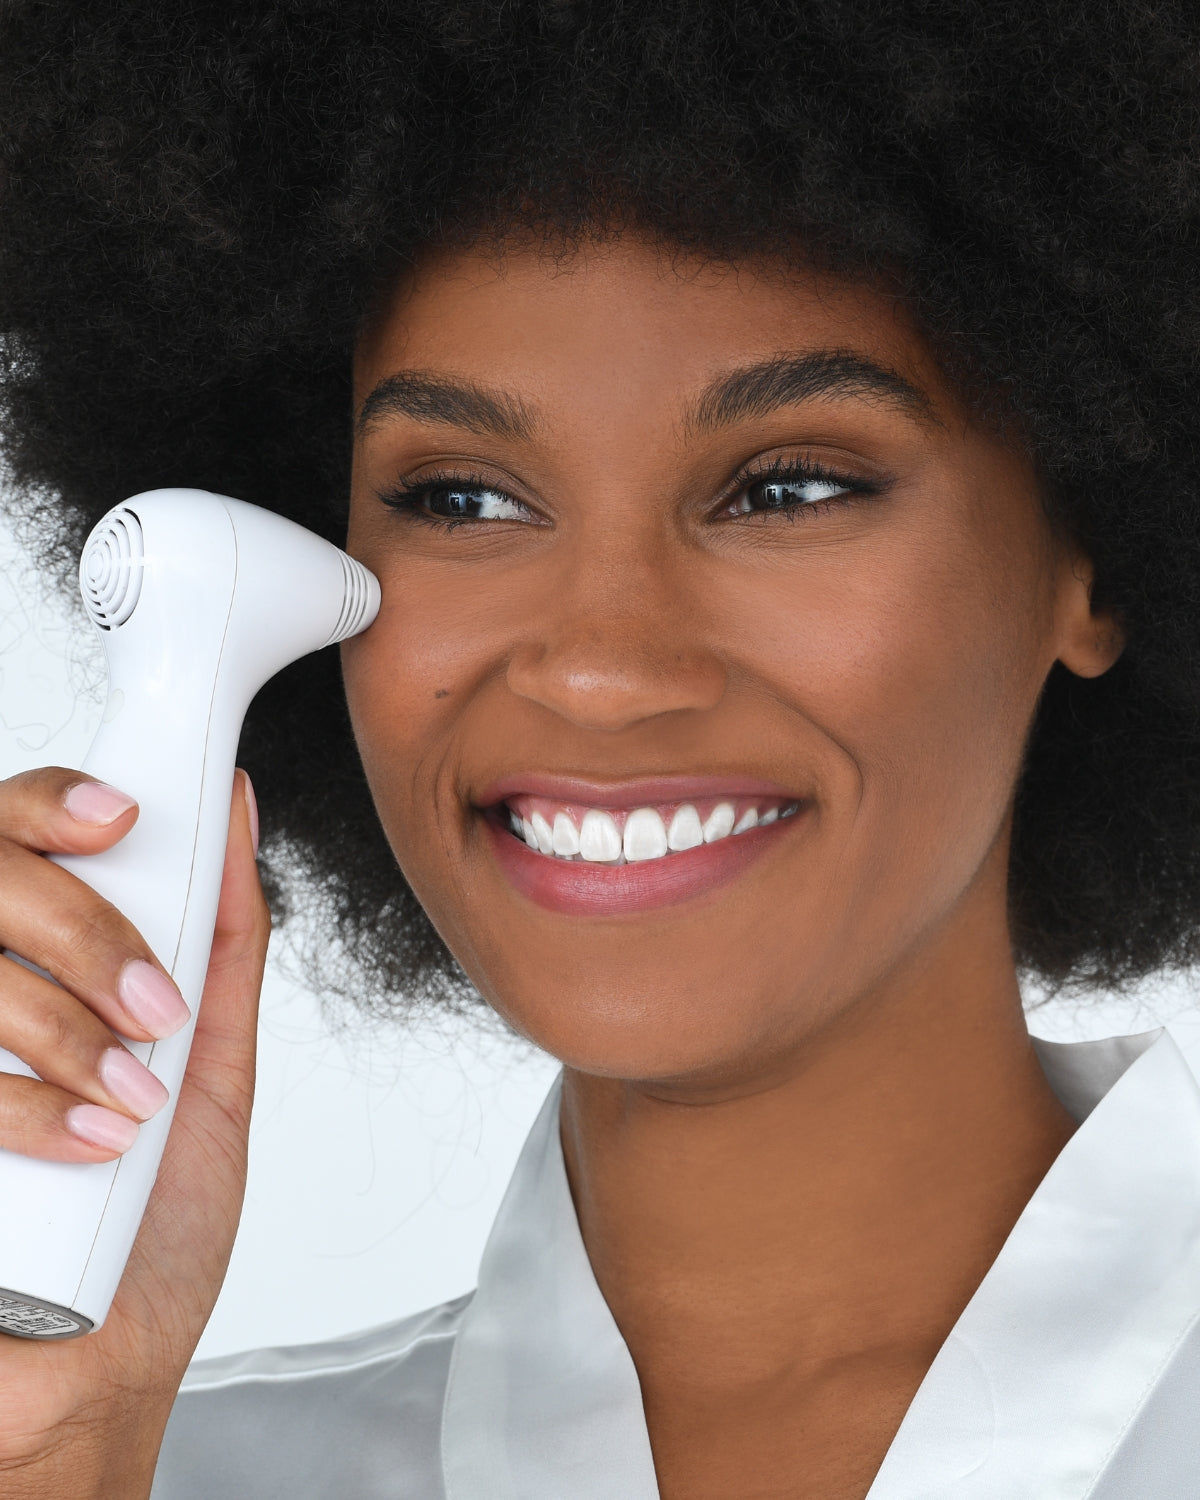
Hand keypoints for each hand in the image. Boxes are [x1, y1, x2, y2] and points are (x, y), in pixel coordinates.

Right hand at [0, 767, 268, 1497]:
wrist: (91, 1380)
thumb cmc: (144, 1234)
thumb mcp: (208, 1072)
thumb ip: (219, 943)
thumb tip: (233, 814)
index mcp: (26, 966)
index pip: (8, 831)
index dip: (49, 803)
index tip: (121, 819)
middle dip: (77, 927)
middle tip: (152, 1007)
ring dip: (61, 1028)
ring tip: (133, 1106)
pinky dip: (22, 1105)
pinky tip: (86, 1149)